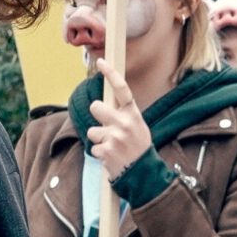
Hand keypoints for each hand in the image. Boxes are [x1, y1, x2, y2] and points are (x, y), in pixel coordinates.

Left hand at [88, 59, 153, 180]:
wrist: (144, 174)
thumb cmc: (139, 148)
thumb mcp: (138, 127)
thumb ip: (124, 115)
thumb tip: (103, 104)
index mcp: (133, 115)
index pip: (122, 89)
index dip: (111, 74)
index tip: (101, 63)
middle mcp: (124, 123)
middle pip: (96, 107)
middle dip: (98, 117)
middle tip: (107, 126)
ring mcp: (115, 137)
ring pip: (92, 131)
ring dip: (99, 140)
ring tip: (112, 147)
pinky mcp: (106, 151)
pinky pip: (93, 148)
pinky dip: (100, 154)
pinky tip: (112, 158)